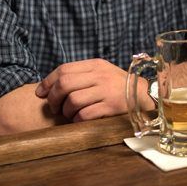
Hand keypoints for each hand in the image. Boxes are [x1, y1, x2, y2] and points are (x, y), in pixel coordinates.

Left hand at [35, 58, 152, 122]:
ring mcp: (107, 91)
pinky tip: (80, 120)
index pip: (64, 69)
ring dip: (66, 111)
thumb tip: (52, 86)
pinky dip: (77, 120)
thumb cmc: (119, 88)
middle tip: (54, 108)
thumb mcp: (103, 74)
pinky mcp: (111, 107)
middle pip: (65, 83)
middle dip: (53, 98)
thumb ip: (82, 76)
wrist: (146, 97)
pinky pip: (85, 114)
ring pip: (73, 100)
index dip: (48, 82)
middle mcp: (100, 75)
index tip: (40, 93)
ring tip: (69, 115)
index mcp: (96, 65)